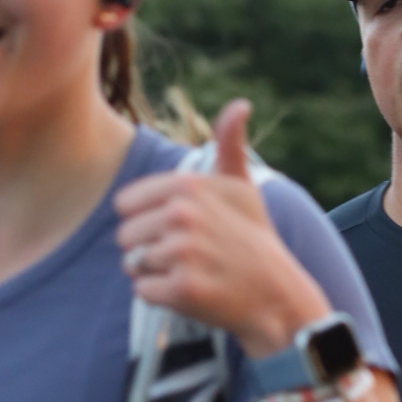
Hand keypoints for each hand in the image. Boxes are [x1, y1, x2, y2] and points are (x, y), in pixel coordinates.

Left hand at [114, 99, 327, 355]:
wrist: (277, 293)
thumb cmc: (253, 237)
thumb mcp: (242, 187)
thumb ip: (230, 145)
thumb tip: (240, 104)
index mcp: (187, 186)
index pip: (124, 204)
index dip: (146, 219)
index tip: (179, 229)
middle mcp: (182, 215)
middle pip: (124, 236)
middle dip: (147, 248)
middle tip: (187, 255)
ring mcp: (182, 252)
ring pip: (132, 264)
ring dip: (155, 273)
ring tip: (191, 271)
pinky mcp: (182, 288)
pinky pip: (142, 291)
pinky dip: (161, 296)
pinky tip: (191, 292)